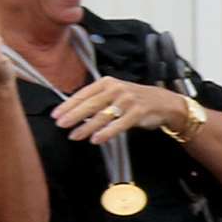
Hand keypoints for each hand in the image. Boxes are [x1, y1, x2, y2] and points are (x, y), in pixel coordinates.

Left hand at [53, 77, 186, 144]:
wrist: (165, 103)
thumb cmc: (137, 99)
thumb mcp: (116, 93)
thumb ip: (97, 100)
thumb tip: (74, 112)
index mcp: (107, 83)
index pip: (83, 94)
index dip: (68, 105)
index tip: (56, 115)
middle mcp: (116, 89)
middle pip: (90, 104)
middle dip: (73, 116)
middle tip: (61, 125)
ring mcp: (127, 100)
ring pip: (102, 115)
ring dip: (86, 127)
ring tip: (75, 135)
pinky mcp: (137, 112)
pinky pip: (118, 124)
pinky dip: (106, 133)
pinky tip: (96, 139)